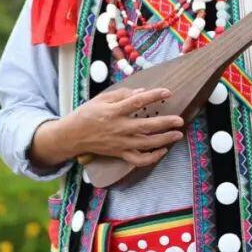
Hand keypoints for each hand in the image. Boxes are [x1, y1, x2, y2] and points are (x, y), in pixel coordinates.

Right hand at [67, 87, 184, 167]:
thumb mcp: (101, 98)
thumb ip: (122, 94)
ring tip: (177, 135)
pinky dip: (152, 158)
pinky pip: (138, 160)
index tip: (167, 92)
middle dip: (165, 123)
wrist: (72, 136)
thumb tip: (142, 92)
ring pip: (145, 144)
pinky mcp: (119, 154)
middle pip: (145, 126)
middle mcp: (118, 128)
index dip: (153, 96)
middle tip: (180, 120)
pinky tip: (162, 151)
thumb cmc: (86, 114)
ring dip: (164, 140)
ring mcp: (120, 143)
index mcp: (113, 111)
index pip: (137, 102)